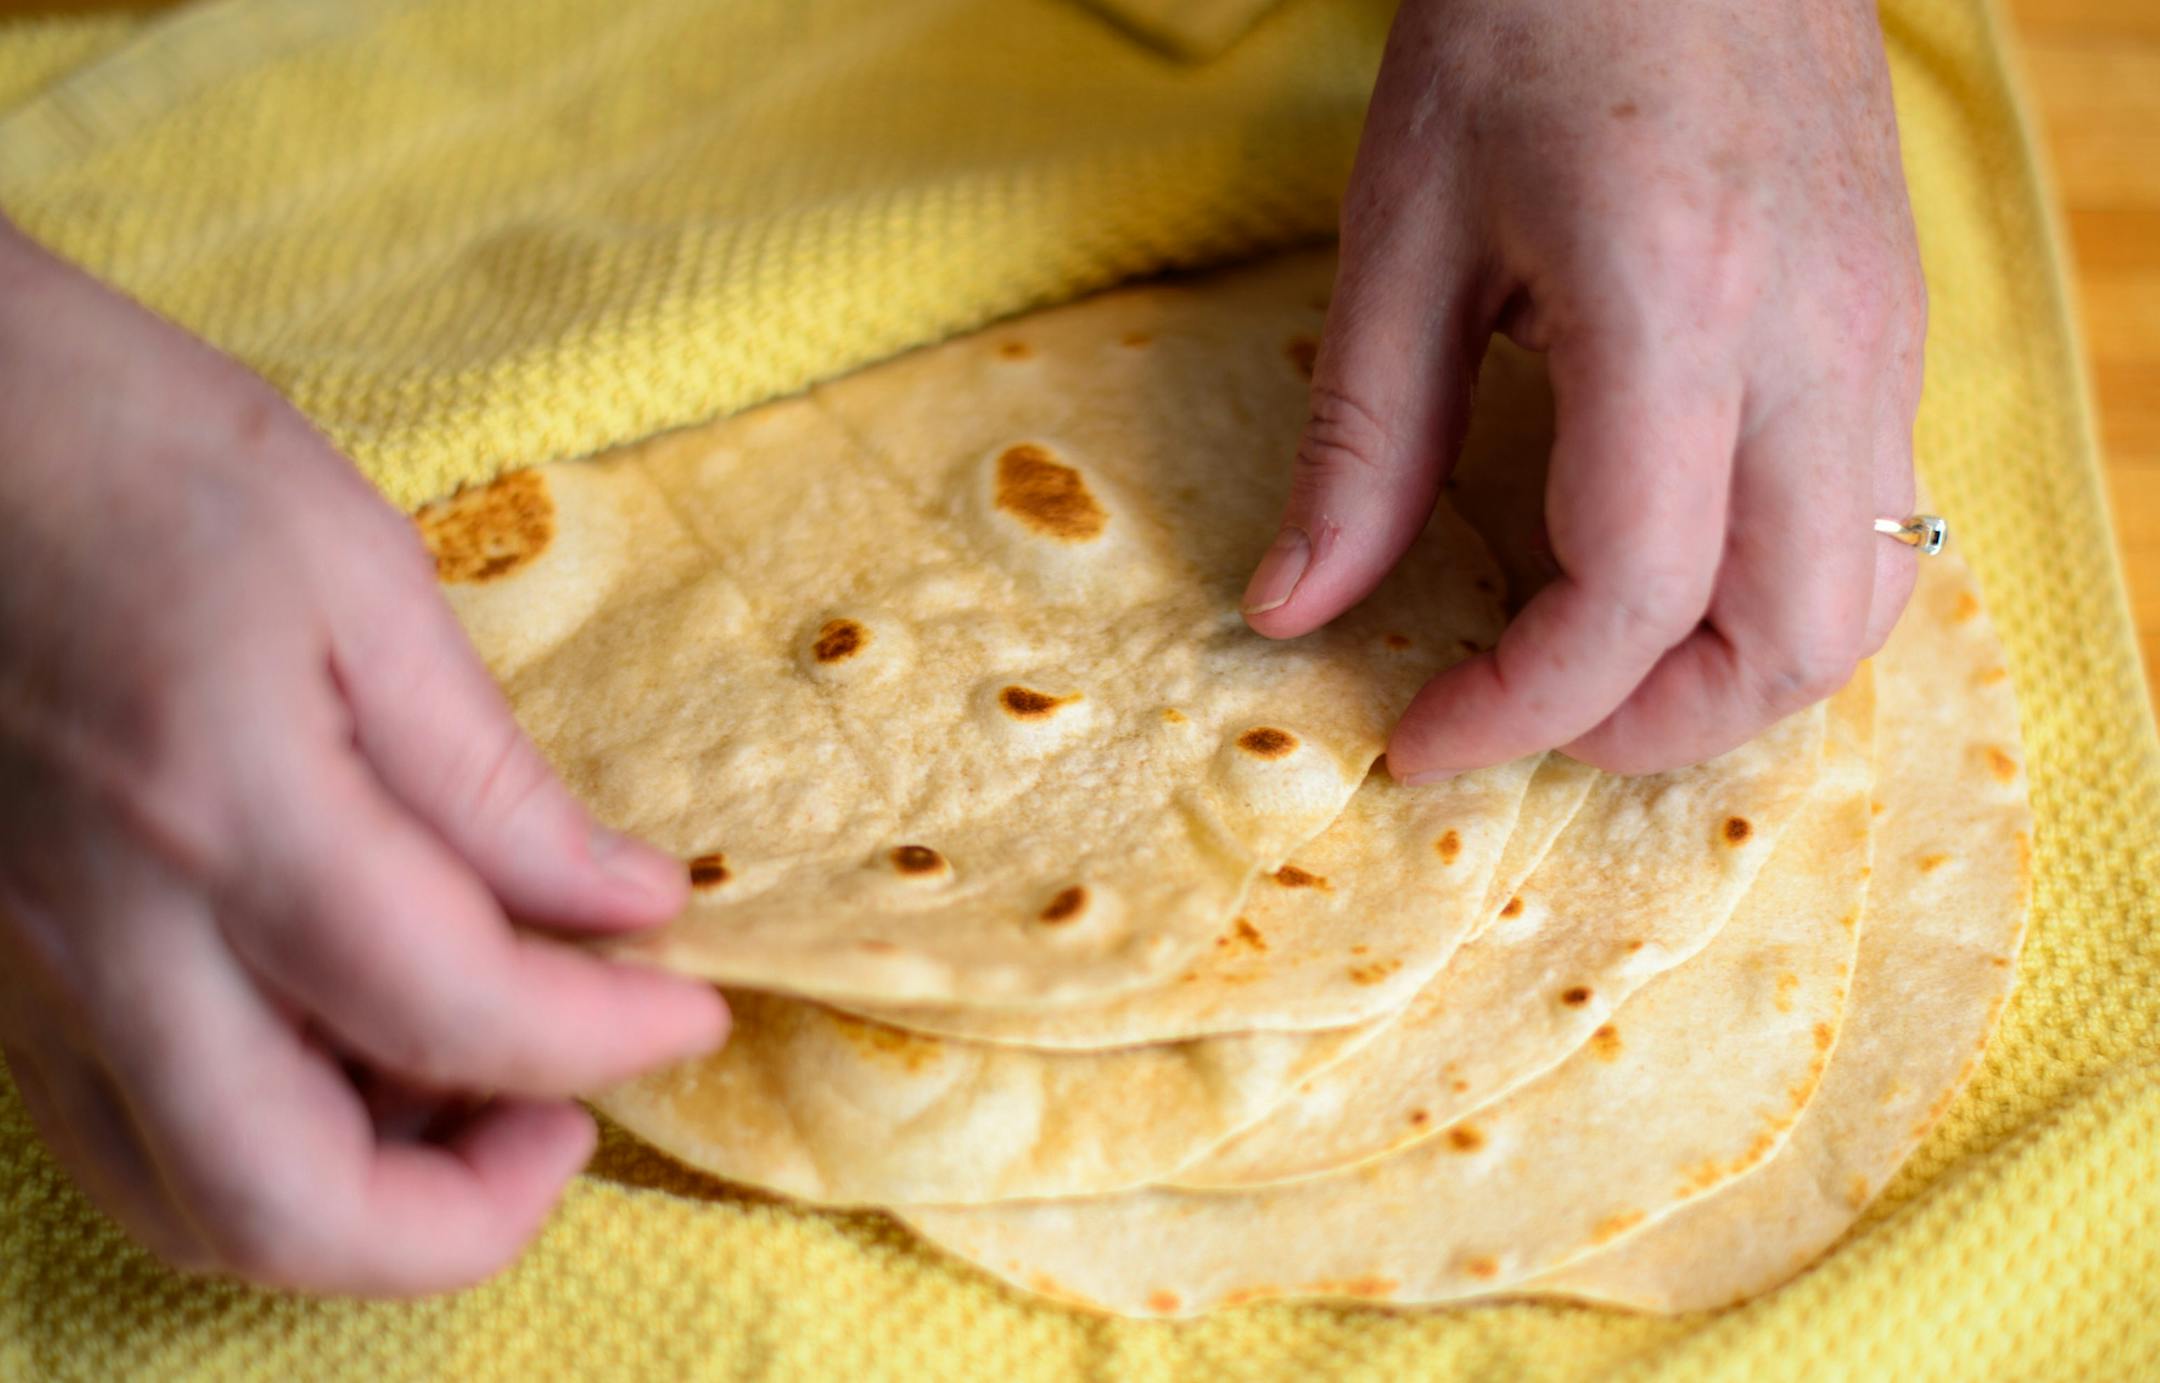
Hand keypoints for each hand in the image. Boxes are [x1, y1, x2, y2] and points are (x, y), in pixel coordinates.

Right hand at [0, 224, 726, 1294]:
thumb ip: (490, 776)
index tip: (693, 1007)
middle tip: (574, 1113)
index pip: (458, 1013)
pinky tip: (355, 1047)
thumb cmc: (131, 450)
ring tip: (480, 1087)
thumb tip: (625, 903)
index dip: (610, 1038)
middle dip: (473, 1216)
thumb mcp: (358, 575)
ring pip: (191, 1206)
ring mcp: (29, 973)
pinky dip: (268, 1146)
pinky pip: (132, 1135)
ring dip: (365, 1204)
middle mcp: (108, 935)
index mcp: (223, 812)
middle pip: (292, 1207)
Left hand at [1243, 0, 1923, 774]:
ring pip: (1860, 597)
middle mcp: (1814, 341)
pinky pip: (1872, 519)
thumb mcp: (1404, 224)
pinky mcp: (1894, 322)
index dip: (1520, 707)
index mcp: (1673, 309)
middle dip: (1652, 728)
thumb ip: (1360, 439)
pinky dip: (1775, 594)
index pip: (1629, 596)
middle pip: (1791, 640)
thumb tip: (1294, 610)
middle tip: (1522, 716)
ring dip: (1731, 677)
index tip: (1420, 737)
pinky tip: (1668, 570)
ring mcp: (1881, 334)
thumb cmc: (1534, 18)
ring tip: (1597, 670)